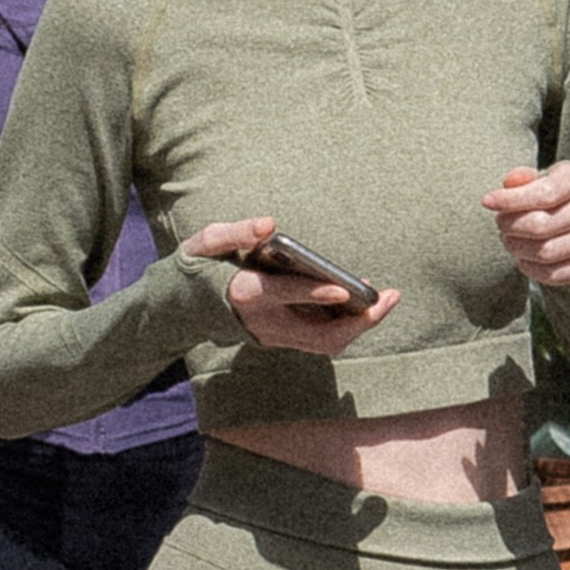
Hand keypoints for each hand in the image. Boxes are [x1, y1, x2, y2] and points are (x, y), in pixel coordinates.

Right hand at [184, 214, 400, 355]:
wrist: (178, 309)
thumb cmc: (196, 268)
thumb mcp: (205, 242)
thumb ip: (234, 233)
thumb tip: (268, 225)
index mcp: (242, 294)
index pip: (282, 295)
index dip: (313, 293)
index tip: (344, 287)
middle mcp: (262, 324)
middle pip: (318, 335)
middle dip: (358, 321)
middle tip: (391, 296)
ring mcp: (274, 337)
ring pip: (325, 343)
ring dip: (359, 326)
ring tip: (388, 298)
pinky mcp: (282, 340)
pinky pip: (323, 339)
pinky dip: (347, 324)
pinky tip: (366, 302)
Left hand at [483, 162, 569, 289]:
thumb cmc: (554, 197)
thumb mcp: (541, 180)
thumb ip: (523, 180)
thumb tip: (509, 182)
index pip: (543, 193)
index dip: (510, 200)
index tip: (486, 201)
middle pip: (541, 225)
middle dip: (510, 227)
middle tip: (500, 225)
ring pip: (545, 252)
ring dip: (517, 249)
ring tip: (510, 240)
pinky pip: (554, 274)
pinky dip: (530, 268)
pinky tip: (523, 258)